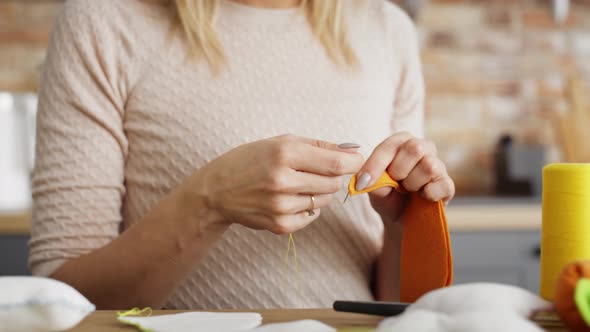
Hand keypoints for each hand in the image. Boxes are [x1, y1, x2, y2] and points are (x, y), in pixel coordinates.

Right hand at [194, 134, 362, 233]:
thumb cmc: (251, 160)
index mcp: (284, 154)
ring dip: (318, 192)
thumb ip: (320, 146)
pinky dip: (307, 208)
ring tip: (297, 184)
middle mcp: (282, 180)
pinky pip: (312, 217)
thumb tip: (354, 150)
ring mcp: (281, 206)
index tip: (356, 160)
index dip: (353, 162)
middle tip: (317, 170)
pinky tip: (289, 199)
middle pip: (333, 183)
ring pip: (324, 200)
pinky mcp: (280, 225)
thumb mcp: (281, 142)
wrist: (217, 190)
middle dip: (333, 176)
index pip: (336, 163)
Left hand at [356, 132, 454, 221]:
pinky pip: (441, 185)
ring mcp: (438, 165)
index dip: (375, 164)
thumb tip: (371, 180)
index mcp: (401, 143)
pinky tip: (422, 197)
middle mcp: (423, 148)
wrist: (401, 220)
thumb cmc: (388, 197)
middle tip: (395, 183)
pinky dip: (428, 194)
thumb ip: (374, 182)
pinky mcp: (448, 184)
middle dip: (398, 171)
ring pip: (428, 166)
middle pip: (415, 148)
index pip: (390, 146)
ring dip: (412, 184)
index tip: (363, 182)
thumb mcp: (375, 190)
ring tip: (409, 190)